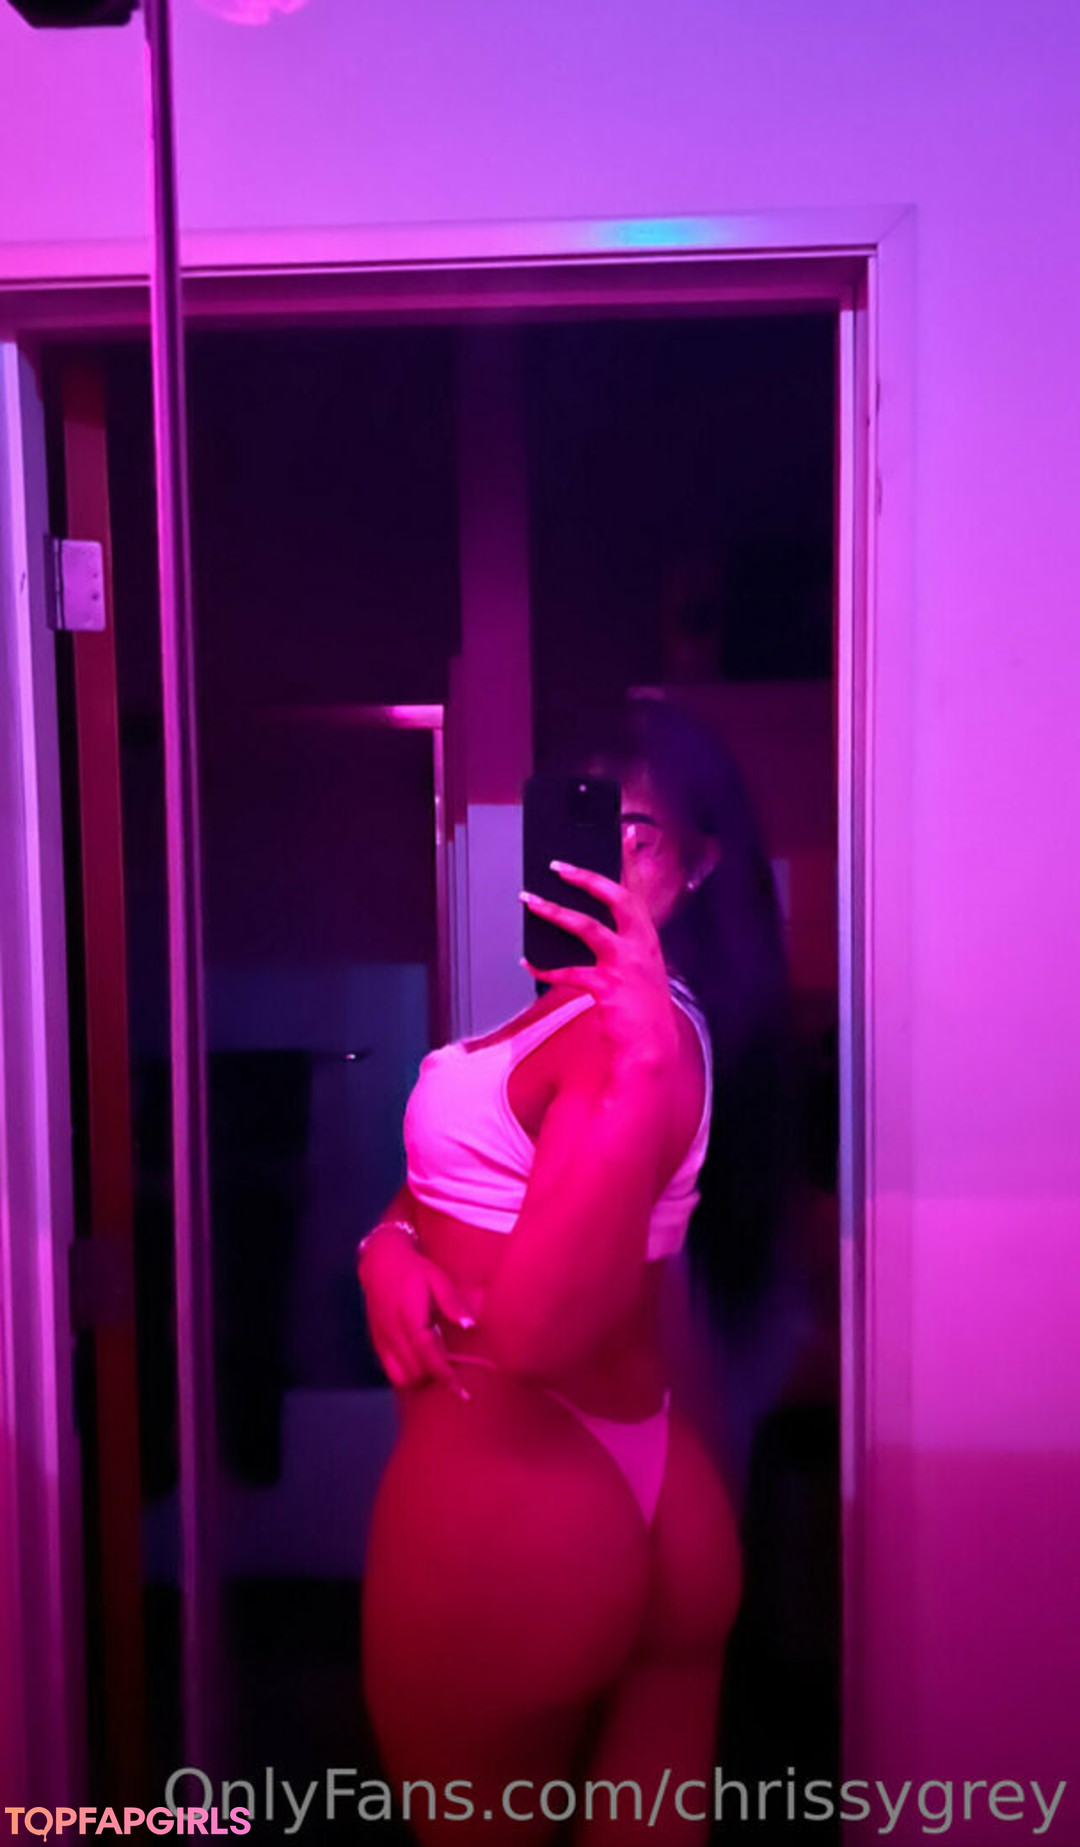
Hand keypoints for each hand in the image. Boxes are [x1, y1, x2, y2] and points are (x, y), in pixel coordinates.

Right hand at [358, 1230, 478, 1399]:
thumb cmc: (414, 1270)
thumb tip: (470, 1326)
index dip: (444, 1374)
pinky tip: (420, 1360)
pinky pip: (392, 1372)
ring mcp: (382, 1340)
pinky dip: (408, 1374)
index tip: (461, 1391)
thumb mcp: (437, 1278)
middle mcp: (393, 1332)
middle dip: (436, 1375)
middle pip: (416, 1371)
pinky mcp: (377, 1343)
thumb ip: (452, 1303)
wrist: (380, 1262)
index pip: (426, 1352)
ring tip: (436, 1362)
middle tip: (453, 1364)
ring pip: (402, 1377)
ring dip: (422, 1376)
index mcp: (410, 1316)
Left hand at [520, 859, 679, 1074]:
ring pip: (587, 927)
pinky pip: (569, 972)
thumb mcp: (638, 969)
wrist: (652, 1050)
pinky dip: (544, 968)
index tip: (622, 835)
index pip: (637, 891)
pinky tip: (528, 963)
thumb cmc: (640, 1009)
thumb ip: (618, 943)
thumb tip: (579, 921)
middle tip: (558, 865)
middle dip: (587, 877)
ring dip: (555, 912)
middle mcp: (641, 947)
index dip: (628, 862)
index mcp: (648, 939)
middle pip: (617, 898)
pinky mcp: (608, 988)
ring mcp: (626, 966)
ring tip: (531, 900)